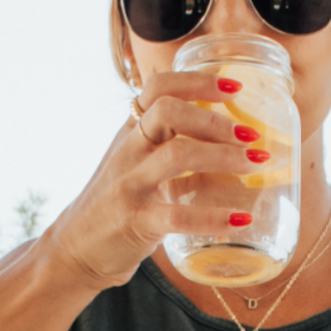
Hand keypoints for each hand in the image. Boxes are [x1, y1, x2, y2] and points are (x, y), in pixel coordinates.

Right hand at [46, 68, 270, 290]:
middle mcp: (128, 151)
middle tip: (251, 136)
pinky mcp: (135, 222)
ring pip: (178, 155)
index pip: (158, 87)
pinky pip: (178, 216)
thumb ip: (169, 148)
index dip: (197, 81)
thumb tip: (227, 141)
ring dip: (223, 156)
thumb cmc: (116, 206)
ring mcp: (130, 185)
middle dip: (215, 119)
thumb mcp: (136, 165)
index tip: (233, 87)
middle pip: (168, 110)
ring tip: (255, 165)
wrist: (76, 249)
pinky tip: (241, 220)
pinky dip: (214, 217)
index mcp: (131, 132)